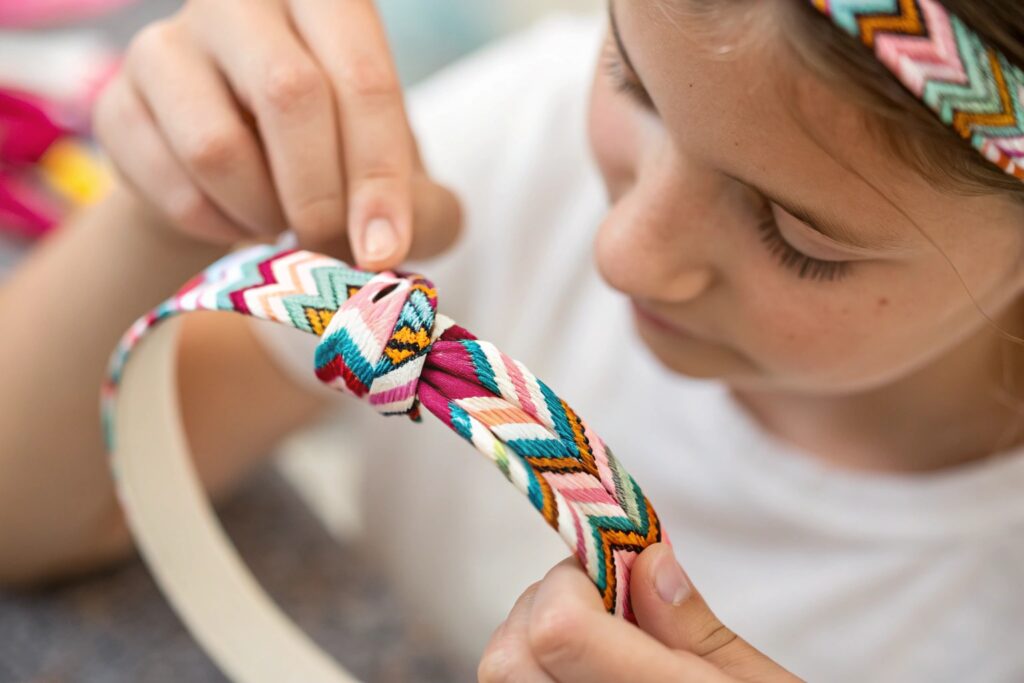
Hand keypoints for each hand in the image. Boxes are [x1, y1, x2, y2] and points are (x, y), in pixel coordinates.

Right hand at [93, 0, 460, 268]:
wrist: (240, 173)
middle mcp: (243, 0)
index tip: (384, 251)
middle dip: (321, 196)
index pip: (363, 78)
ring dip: (262, 213)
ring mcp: (169, 43)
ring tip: (280, 221)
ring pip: (218, 146)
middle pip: (289, 95)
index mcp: (328, 1)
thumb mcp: (398, 182)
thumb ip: (422, 211)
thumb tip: (382, 248)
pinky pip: (170, 184)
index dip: (379, 175)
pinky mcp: (119, 102)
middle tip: (331, 246)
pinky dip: (216, 227)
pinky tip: (234, 220)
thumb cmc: (336, 162)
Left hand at [479, 544, 802, 681]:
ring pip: (504, 678)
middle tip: (608, 603)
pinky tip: (588, 671)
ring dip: (536, 639)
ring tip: (599, 638)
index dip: (578, 582)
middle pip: (510, 656)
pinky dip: (540, 671)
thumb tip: (647, 562)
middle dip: (548, 605)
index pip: (558, 630)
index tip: (620, 571)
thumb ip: (696, 628)